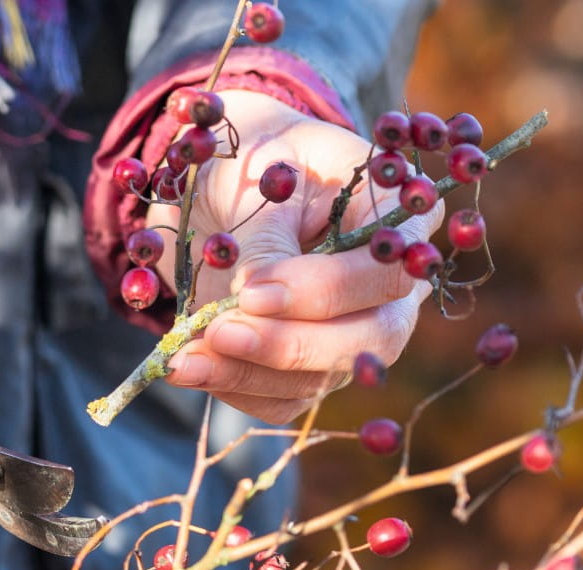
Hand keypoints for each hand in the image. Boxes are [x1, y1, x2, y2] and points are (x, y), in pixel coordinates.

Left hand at [152, 91, 440, 423]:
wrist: (229, 182)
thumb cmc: (257, 159)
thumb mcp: (261, 176)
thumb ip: (267, 240)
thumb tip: (252, 304)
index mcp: (398, 218)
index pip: (390, 270)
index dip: (326, 290)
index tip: (253, 289)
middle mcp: (390, 285)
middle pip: (373, 339)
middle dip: (292, 345)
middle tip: (221, 333)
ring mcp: (356, 331)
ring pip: (325, 377)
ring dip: (250, 374)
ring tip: (184, 360)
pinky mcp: (312, 365)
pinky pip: (286, 397)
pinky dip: (236, 389)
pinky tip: (190, 368)